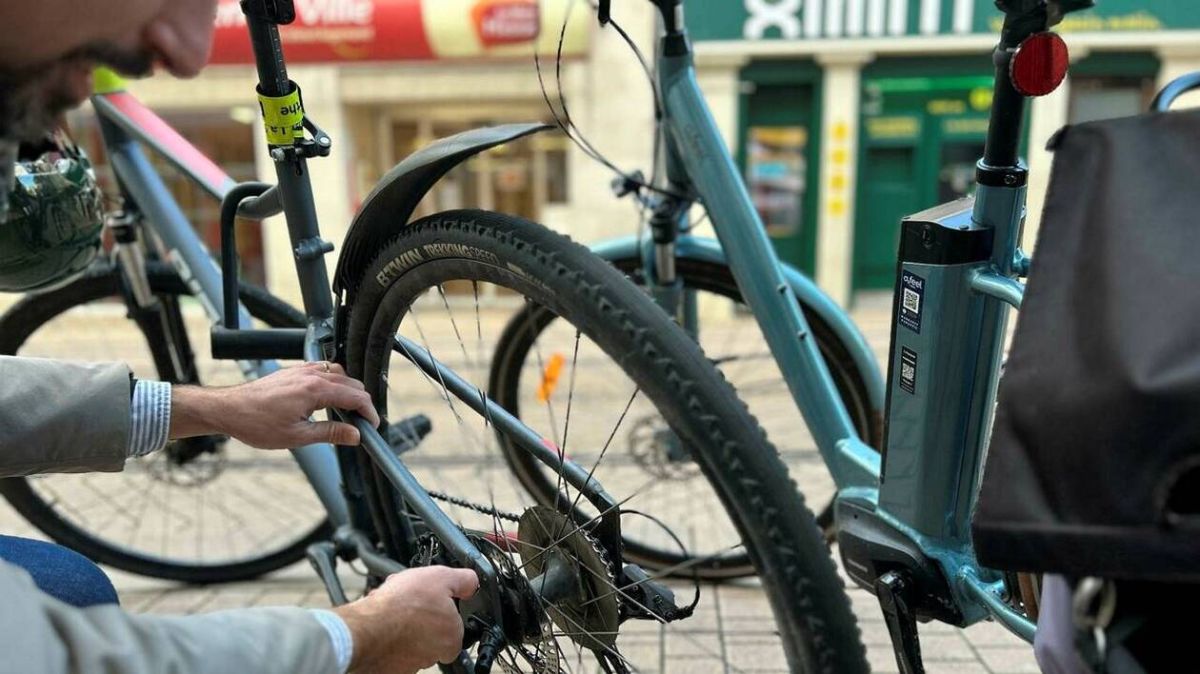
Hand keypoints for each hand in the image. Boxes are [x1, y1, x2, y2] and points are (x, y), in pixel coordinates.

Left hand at [169, 362, 379, 447]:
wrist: (229, 409)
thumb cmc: (256, 423)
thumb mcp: (297, 436)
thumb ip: (330, 433)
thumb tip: (355, 435)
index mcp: (315, 390)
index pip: (356, 397)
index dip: (369, 412)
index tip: (372, 426)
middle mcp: (311, 375)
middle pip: (351, 384)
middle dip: (361, 403)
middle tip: (360, 424)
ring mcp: (302, 370)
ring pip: (339, 375)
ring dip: (348, 391)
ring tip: (346, 413)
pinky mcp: (293, 371)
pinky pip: (323, 370)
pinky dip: (333, 382)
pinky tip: (327, 398)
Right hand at [334, 566, 479, 673]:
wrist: (368, 627)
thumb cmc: (403, 605)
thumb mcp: (441, 578)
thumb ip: (463, 581)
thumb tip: (472, 582)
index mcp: (451, 638)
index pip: (454, 627)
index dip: (443, 609)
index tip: (433, 600)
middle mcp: (433, 655)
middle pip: (431, 631)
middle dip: (420, 614)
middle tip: (410, 600)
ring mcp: (410, 663)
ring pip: (409, 637)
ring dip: (402, 622)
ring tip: (391, 607)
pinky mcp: (389, 666)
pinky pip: (390, 645)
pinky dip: (385, 633)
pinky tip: (380, 619)